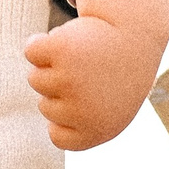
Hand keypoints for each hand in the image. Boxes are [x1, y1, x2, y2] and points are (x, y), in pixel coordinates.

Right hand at [24, 0, 168, 149]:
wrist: (136, 32)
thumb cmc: (116, 76)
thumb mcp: (107, 111)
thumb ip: (80, 127)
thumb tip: (45, 125)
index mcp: (97, 131)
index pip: (56, 135)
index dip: (65, 117)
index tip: (90, 100)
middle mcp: (83, 110)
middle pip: (44, 105)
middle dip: (63, 87)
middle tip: (92, 72)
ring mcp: (71, 80)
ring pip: (35, 79)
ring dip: (53, 64)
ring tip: (83, 56)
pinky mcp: (61, 50)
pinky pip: (32, 52)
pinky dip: (42, 43)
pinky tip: (69, 39)